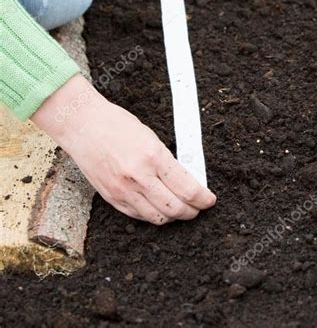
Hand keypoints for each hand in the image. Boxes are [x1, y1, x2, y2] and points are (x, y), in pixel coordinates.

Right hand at [31, 75, 215, 223]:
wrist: (82, 125)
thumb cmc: (116, 124)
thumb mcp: (151, 136)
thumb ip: (167, 160)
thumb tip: (186, 178)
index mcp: (154, 156)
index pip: (187, 188)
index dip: (203, 198)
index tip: (209, 199)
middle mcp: (139, 177)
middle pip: (175, 208)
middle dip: (192, 211)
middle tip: (199, 207)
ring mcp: (124, 190)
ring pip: (158, 217)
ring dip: (173, 216)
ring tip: (181, 209)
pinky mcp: (112, 198)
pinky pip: (138, 216)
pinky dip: (153, 215)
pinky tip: (158, 207)